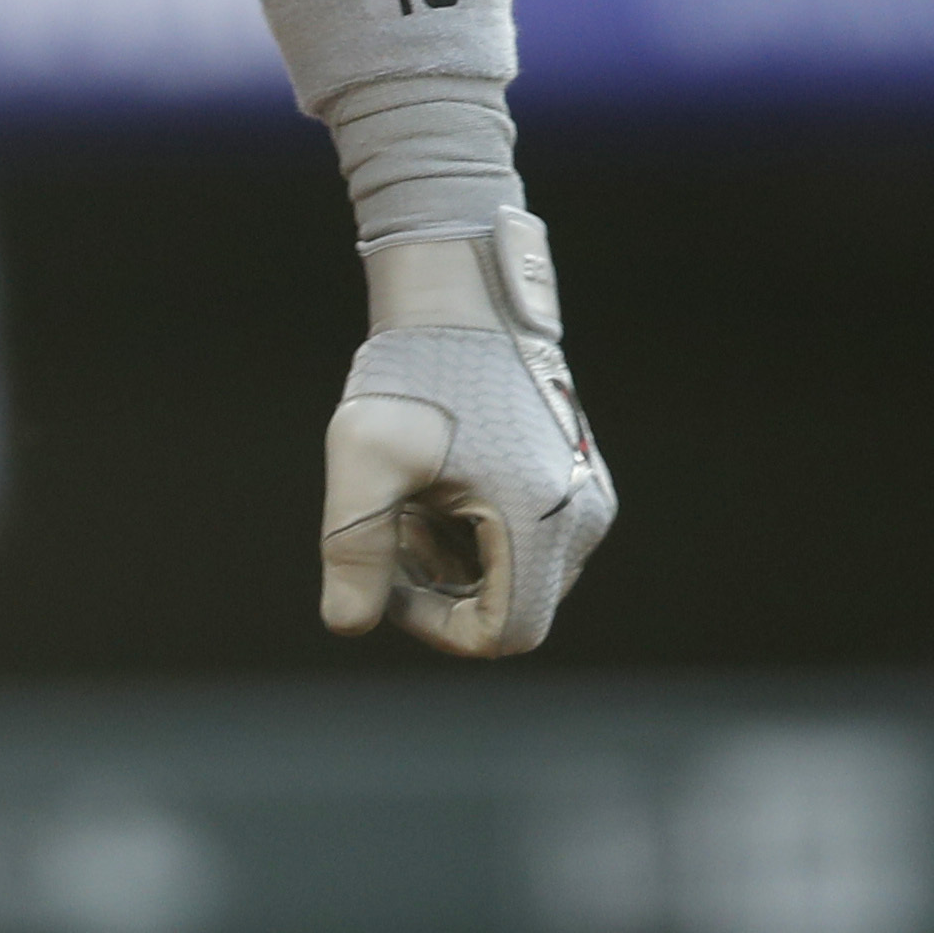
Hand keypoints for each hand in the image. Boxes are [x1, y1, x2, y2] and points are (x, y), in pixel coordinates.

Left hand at [319, 216, 612, 656]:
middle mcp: (582, 520)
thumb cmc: (413, 372)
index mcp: (541, 518)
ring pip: (513, 576)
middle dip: (437, 585)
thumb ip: (354, 545)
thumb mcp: (364, 455)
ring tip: (406, 496)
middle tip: (387, 523)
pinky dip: (474, 534)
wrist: (462, 298)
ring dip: (452, 558)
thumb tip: (346, 624)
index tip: (385, 574)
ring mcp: (587, 502)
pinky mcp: (578, 486)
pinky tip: (434, 487)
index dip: (435, 625)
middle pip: (506, 606)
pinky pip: (526, 542)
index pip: (502, 633)